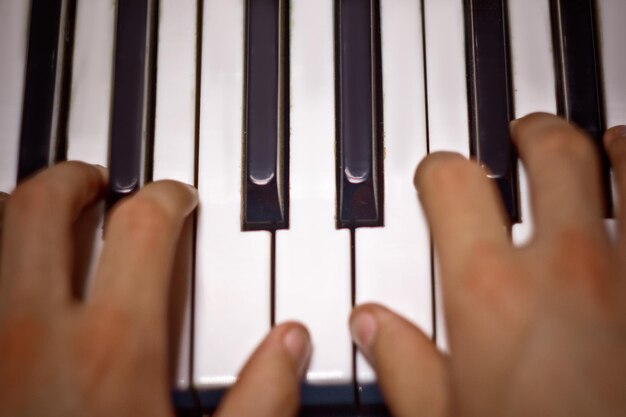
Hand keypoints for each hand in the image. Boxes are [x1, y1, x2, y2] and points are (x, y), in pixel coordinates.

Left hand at [0, 162, 310, 416]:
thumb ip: (261, 400)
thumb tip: (290, 344)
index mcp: (113, 348)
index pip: (143, 225)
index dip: (167, 197)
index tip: (173, 199)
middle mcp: (32, 333)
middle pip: (44, 205)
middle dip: (75, 179)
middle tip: (98, 183)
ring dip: (16, 210)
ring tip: (46, 214)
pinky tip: (12, 274)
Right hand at [350, 113, 625, 416]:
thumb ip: (405, 363)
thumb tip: (371, 326)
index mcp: (492, 291)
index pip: (451, 185)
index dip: (439, 170)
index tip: (440, 175)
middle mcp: (568, 268)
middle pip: (552, 154)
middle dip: (536, 134)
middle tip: (528, 134)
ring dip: (619, 148)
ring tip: (609, 143)